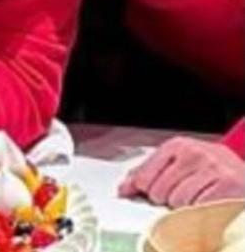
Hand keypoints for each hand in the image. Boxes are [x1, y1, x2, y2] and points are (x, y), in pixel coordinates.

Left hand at [118, 136, 244, 205]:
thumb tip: (124, 189)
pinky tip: (204, 203)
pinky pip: (200, 208)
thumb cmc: (207, 168)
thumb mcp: (177, 162)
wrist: (241, 171)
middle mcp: (193, 154)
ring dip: (184, 207)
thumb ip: (148, 172)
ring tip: (194, 199)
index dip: (145, 191)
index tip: (149, 194)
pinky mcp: (227, 185)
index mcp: (176, 145)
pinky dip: (200, 212)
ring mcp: (211, 169)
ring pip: (179, 202)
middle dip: (166, 199)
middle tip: (179, 195)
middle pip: (160, 191)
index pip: (145, 176)